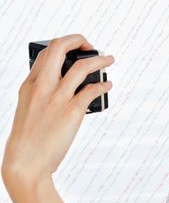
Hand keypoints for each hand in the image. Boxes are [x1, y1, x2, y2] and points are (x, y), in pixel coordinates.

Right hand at [1, 34, 114, 182]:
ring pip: (82, 66)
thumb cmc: (29, 138)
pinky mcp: (72, 111)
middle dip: (79, 40)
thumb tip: (68, 84)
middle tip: (91, 45)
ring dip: (100, 60)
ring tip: (109, 60)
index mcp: (30, 85)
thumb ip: (43, 93)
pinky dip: (103, 85)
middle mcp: (42, 86)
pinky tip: (107, 86)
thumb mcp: (29, 108)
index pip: (46, 52)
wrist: (26, 162)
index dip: (63, 44)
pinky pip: (92, 90)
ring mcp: (57, 98)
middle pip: (60, 47)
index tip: (76, 47)